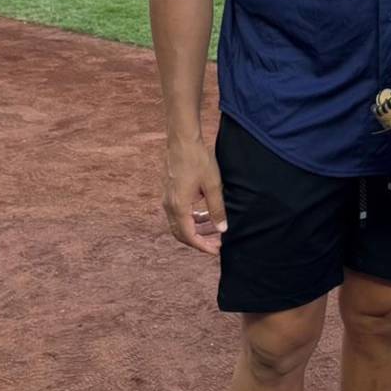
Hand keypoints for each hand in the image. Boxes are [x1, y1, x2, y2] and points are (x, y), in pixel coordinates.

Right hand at [161, 137, 226, 254]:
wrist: (182, 139)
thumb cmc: (198, 159)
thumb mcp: (213, 185)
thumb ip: (217, 209)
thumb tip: (222, 229)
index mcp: (179, 206)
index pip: (189, 236)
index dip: (203, 247)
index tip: (217, 251)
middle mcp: (169, 205)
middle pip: (181, 233)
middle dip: (199, 241)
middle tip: (217, 243)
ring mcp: (168, 198)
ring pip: (180, 223)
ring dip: (196, 229)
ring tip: (214, 229)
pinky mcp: (170, 191)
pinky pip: (179, 212)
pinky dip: (192, 218)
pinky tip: (205, 213)